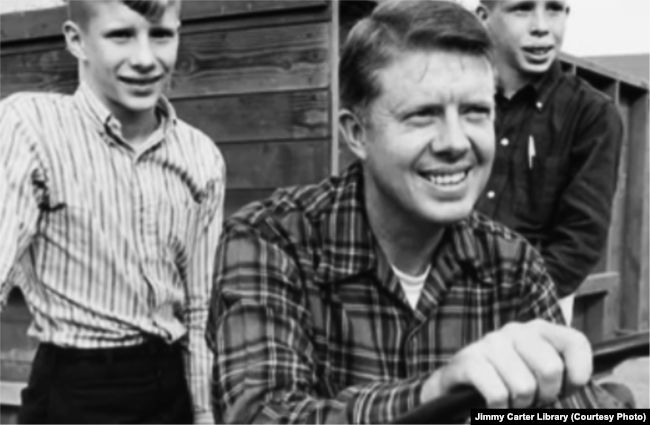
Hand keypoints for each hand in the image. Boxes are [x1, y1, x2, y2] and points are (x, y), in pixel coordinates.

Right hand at [421, 319, 592, 408]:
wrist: (455, 387)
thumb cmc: (505, 382)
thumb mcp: (536, 373)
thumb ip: (561, 373)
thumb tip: (576, 383)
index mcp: (538, 330)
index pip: (576, 343)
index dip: (577, 375)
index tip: (564, 390)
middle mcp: (515, 331)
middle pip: (550, 369)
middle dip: (545, 397)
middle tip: (532, 401)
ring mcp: (489, 343)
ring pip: (524, 387)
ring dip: (519, 406)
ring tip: (510, 403)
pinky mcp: (468, 360)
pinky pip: (497, 394)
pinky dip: (499, 410)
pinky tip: (493, 407)